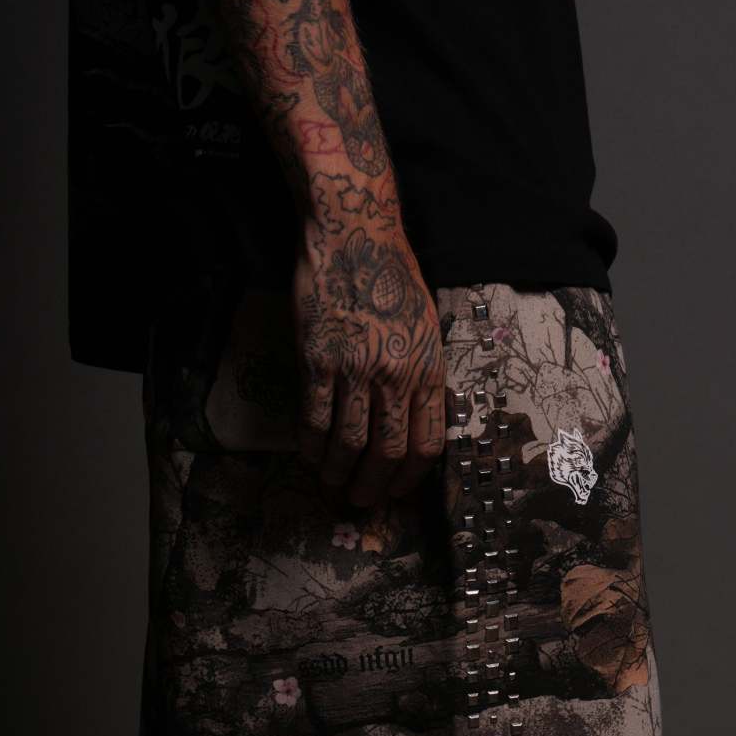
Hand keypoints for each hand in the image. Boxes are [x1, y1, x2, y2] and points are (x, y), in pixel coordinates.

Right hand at [293, 221, 445, 507]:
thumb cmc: (392, 276)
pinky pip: (313, 418)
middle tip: (358, 501)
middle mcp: (395, 375)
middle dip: (371, 489)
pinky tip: (308, 456)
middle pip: (386, 455)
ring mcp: (355, 369)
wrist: (354, 233)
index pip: (425, 446)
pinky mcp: (319, 360)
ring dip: (337, 474)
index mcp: (427, 369)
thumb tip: (417, 422)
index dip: (408, 479)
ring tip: (330, 484)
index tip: (395, 492)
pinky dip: (310, 446)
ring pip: (348, 444)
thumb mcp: (426, 326)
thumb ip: (423, 374)